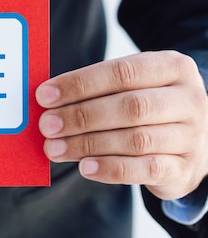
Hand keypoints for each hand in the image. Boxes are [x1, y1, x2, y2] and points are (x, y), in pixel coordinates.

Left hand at [36, 51, 207, 200]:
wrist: (193, 142)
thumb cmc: (148, 108)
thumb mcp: (130, 88)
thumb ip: (95, 91)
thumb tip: (46, 102)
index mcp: (172, 67)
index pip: (122, 72)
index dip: (80, 84)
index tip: (44, 96)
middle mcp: (188, 99)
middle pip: (130, 106)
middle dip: (81, 116)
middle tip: (47, 125)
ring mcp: (191, 135)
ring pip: (136, 139)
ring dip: (88, 144)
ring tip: (55, 148)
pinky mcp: (185, 168)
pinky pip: (145, 170)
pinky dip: (111, 169)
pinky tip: (84, 167)